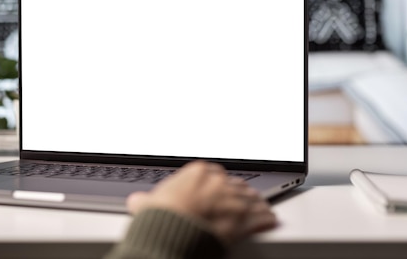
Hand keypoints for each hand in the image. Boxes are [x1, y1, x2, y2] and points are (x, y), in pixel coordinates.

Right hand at [126, 161, 276, 245]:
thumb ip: (146, 199)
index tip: (215, 189)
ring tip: (260, 207)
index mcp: (197, 172)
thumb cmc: (161, 218)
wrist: (172, 234)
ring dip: (255, 204)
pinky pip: (262, 217)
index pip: (212, 172)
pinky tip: (269, 220)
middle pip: (234, 184)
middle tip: (237, 199)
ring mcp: (234, 200)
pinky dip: (266, 219)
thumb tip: (137, 201)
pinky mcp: (245, 219)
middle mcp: (219, 182)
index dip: (216, 183)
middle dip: (237, 192)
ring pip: (251, 198)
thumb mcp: (148, 204)